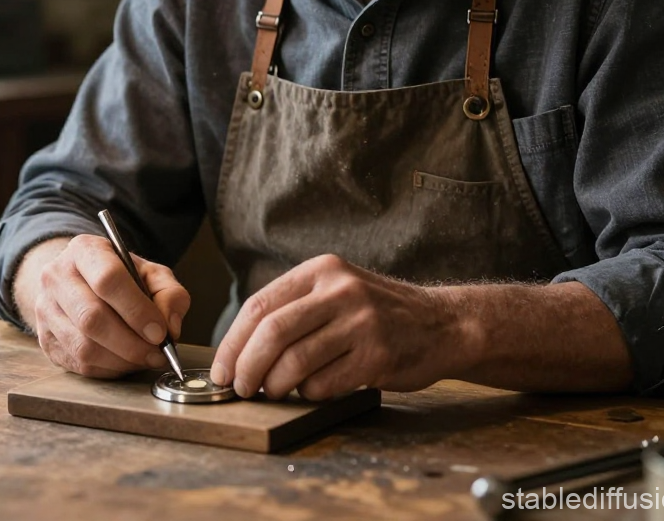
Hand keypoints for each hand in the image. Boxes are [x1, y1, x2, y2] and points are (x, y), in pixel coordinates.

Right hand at [19, 234, 190, 377]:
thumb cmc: (119, 276)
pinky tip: (126, 362)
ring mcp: (45, 310)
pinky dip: (109, 369)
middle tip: (157, 353)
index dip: (136, 310)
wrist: (77, 281)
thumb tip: (170, 327)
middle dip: (131, 343)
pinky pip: (78, 364)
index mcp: (84, 251)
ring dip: (121, 360)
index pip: (108, 279)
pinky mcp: (44, 339)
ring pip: (83, 346)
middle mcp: (56, 277)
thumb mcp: (149, 272)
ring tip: (145, 359)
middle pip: (92, 318)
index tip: (160, 332)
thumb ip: (169, 293)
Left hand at [210, 254, 457, 399]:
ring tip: (273, 391)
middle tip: (240, 388)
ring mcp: (361, 321)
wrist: (440, 323)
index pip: (261, 304)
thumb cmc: (377, 312)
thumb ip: (296, 307)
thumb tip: (240, 348)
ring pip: (295, 361)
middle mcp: (340, 289)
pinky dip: (309, 394)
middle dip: (246, 366)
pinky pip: (324, 383)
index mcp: (322, 269)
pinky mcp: (377, 354)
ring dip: (275, 385)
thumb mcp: (337, 291)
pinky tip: (313, 390)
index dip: (233, 341)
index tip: (222, 369)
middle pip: (273, 332)